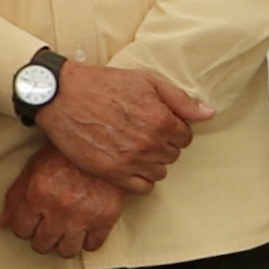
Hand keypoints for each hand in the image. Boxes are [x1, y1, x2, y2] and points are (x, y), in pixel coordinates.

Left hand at [0, 150, 127, 259]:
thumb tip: (2, 222)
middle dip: (42, 238)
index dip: (24, 227)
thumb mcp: (33, 169)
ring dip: (64, 243)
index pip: (20, 230)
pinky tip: (85, 228)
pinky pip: (92, 246)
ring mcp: (83, 216)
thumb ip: (15, 197)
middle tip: (48, 227)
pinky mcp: (106, 219)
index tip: (31, 223)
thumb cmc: (65, 155)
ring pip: (66, 251)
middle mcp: (59, 209)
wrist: (102, 144)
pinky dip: (88, 240)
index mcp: (37, 194)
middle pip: (42, 245)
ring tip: (66, 231)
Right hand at [35, 61, 208, 191]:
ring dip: (151, 162)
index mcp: (160, 120)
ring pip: (159, 172)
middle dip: (162, 145)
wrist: (61, 95)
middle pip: (172, 155)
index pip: (185, 137)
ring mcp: (129, 160)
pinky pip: (142, 187)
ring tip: (133, 147)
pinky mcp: (111, 172)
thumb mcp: (145, 80)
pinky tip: (129, 164)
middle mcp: (148, 143)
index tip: (157, 123)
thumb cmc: (103, 84)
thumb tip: (208, 114)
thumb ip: (180, 100)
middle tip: (141, 132)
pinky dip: (140, 179)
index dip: (173, 130)